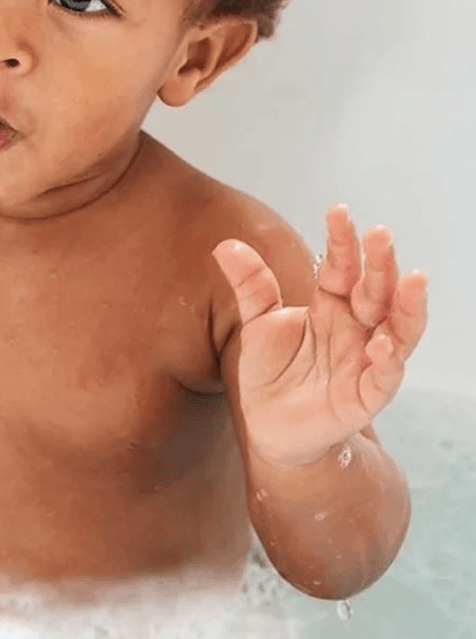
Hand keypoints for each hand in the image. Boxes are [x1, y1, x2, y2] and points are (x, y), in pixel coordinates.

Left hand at [212, 205, 429, 466]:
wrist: (269, 427)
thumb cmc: (270, 372)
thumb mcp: (257, 325)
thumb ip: (250, 286)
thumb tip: (225, 245)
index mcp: (332, 306)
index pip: (341, 268)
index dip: (342, 242)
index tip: (339, 211)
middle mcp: (356, 328)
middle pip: (375, 290)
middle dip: (380, 263)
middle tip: (380, 233)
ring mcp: (366, 361)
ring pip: (399, 329)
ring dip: (407, 305)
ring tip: (412, 278)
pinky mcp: (366, 395)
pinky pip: (385, 377)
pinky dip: (388, 361)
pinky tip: (382, 344)